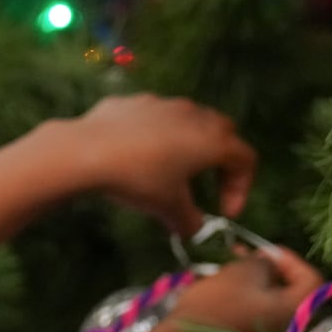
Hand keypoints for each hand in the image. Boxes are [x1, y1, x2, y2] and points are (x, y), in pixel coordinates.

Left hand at [67, 94, 255, 237]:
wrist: (87, 151)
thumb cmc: (138, 179)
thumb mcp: (167, 208)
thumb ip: (188, 221)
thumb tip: (192, 230)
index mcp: (213, 140)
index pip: (244, 160)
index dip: (241, 188)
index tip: (225, 212)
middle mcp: (194, 115)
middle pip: (222, 133)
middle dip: (221, 160)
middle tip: (208, 185)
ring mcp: (163, 104)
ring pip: (188, 121)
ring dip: (187, 144)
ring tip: (170, 171)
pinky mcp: (134, 102)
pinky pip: (153, 119)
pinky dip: (154, 136)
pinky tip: (135, 155)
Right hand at [165, 249, 323, 331]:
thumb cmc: (216, 306)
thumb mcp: (240, 272)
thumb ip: (263, 262)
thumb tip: (268, 262)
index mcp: (294, 308)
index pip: (309, 277)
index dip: (289, 258)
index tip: (264, 250)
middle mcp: (287, 324)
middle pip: (288, 288)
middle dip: (268, 267)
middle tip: (247, 254)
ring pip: (269, 298)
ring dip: (253, 278)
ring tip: (230, 262)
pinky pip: (255, 310)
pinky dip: (245, 294)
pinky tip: (225, 281)